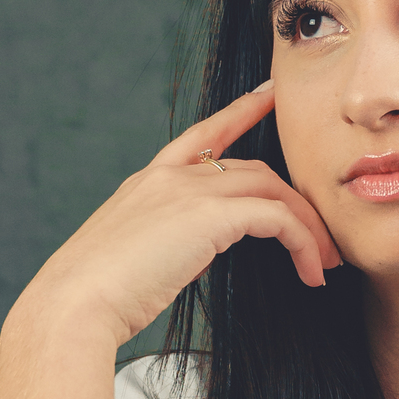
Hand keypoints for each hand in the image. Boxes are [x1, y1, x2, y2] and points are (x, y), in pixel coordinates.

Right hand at [15, 80, 341, 347]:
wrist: (73, 305)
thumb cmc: (96, 299)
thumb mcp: (134, 259)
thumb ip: (169, 243)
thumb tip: (197, 251)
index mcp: (147, 183)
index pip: (203, 134)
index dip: (241, 112)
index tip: (270, 92)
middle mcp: (169, 177)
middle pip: (253, 170)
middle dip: (294, 201)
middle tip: (322, 240)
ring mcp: (187, 191)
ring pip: (272, 189)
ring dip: (308, 227)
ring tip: (324, 264)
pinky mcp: (208, 215)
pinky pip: (277, 218)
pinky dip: (302, 243)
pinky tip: (310, 274)